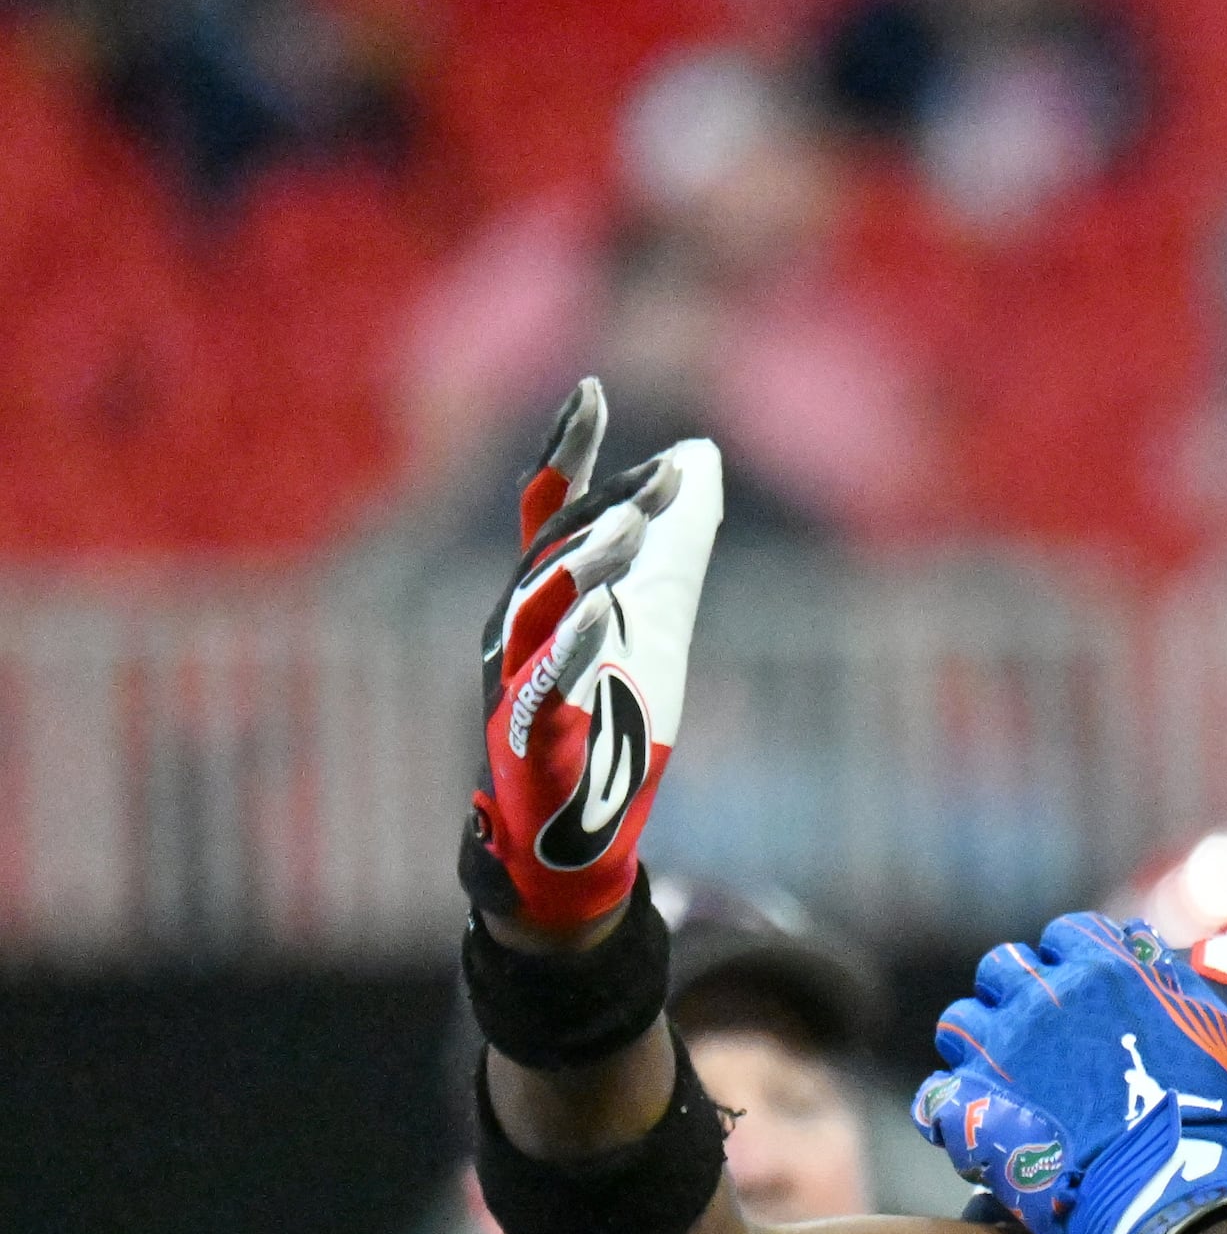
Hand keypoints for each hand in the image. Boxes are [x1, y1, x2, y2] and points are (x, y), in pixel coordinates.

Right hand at [462, 379, 725, 935]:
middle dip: (604, 509)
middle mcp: (518, 632)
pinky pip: (541, 689)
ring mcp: (517, 686)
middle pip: (551, 553)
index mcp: (544, 600)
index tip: (592, 390)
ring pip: (536, 609)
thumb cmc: (614, 726)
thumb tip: (702, 455)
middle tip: (666, 475)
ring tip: (635, 522)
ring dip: (585, 563)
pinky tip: (604, 616)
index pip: (550, 511)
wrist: (579, 843)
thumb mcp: (657, 621)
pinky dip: (569, 649)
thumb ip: (674, 546)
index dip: (567, 451)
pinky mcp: (529, 743)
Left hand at [918, 915, 1226, 1233]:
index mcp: (1101, 972)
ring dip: (978, 1042)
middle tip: (1035, 1031)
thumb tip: (1143, 947)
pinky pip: (935, 1094)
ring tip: (1000, 1074)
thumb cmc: (1202, 1110)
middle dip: (1014, 992)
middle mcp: (1042, 999)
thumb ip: (1172, 979)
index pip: (1064, 934)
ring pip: (959, 1022)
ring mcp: (1000, 1052)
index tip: (1079, 990)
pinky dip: (952, 1106)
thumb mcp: (1213, 1027)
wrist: (1163, 1188)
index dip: (1070, 960)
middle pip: (1001, 967)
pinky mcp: (972, 1108)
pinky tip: (978, 1120)